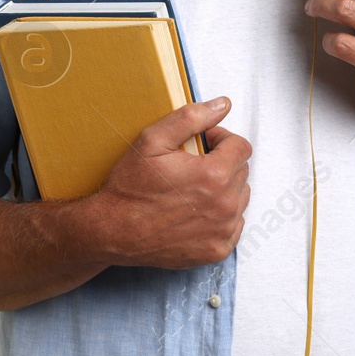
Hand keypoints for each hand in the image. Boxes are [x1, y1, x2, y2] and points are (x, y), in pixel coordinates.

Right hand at [81, 97, 250, 268]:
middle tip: (192, 166)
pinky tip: (195, 211)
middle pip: (242, 171)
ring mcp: (223, 231)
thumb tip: (223, 104)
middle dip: (222, 163)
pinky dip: (221, 216)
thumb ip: (192, 117)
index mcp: (214, 175)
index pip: (241, 147)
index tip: (202, 144)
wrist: (113, 231)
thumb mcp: (153, 140)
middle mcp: (225, 205)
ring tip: (193, 189)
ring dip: (224, 189)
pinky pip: (234, 224)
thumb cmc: (131, 186)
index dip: (221, 139)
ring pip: (240, 197)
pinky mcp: (217, 251)